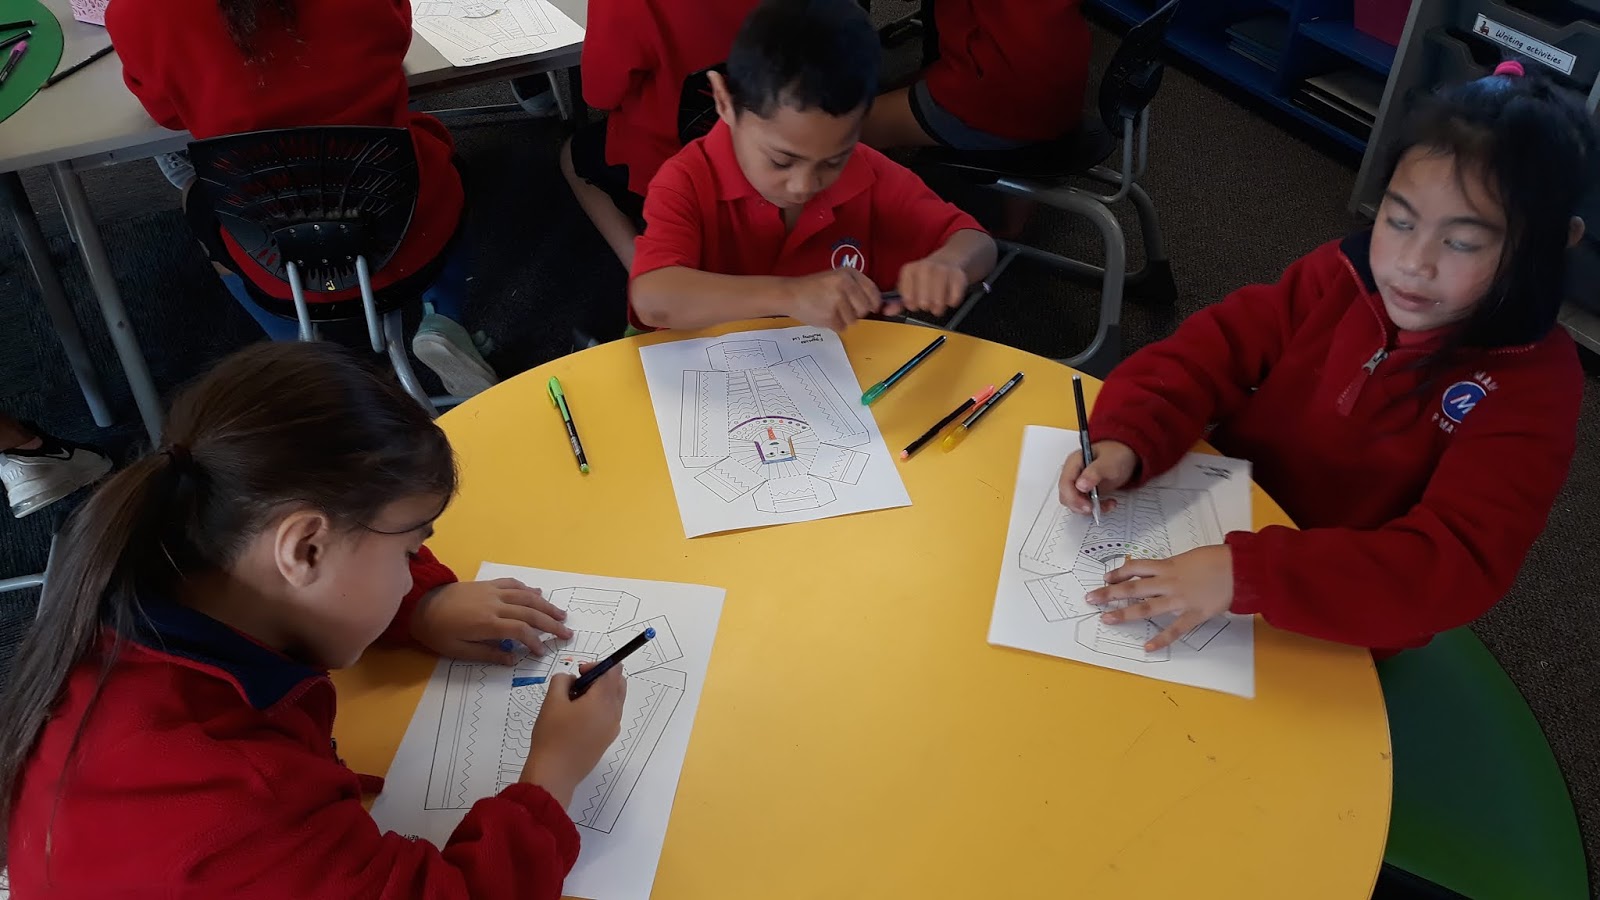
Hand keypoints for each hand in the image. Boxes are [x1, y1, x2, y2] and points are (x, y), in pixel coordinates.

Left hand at [410, 578, 573, 663]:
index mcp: (487, 623)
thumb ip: (488, 654)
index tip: (542, 651)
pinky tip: (537, 594)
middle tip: (566, 633)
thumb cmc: (438, 633)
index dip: (535, 641)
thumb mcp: (459, 651)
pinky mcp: (487, 584)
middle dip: (551, 623)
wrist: (420, 605)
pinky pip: (512, 584)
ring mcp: (492, 591)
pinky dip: (527, 589)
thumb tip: (513, 658)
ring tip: (561, 614)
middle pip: (530, 612)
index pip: (521, 631)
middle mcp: (494, 604)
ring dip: (546, 604)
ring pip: (526, 596)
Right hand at [521, 662, 626, 805]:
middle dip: (600, 678)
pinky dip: (598, 709)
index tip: (578, 673)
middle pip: (618, 684)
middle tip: (576, 686)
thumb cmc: (552, 735)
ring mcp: (612, 728)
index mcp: (604, 700)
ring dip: (598, 694)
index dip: (597, 665)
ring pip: (614, 701)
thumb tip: (572, 680)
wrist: (554, 774)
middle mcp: (614, 713)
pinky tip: (576, 719)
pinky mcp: (606, 740)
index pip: (614, 671)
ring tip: (573, 703)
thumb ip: (562, 680)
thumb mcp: (552, 700)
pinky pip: (609, 716)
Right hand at [784, 267, 881, 330]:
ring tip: (830, 309)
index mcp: (848, 273)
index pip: (873, 291)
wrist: (790, 293)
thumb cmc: (815, 287)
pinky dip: (834, 325)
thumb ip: (856, 288)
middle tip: (842, 308)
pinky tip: (824, 315)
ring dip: (844, 320)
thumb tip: (878, 306)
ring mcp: (837, 300)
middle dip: (856, 312)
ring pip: (854, 320)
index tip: (872, 307)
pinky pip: (842, 327)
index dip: (874, 303)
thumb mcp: (837, 278)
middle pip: (865, 309)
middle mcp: (845, 284)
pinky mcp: (830, 315)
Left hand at [894, 257, 967, 316]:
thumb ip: (897, 301)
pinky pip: (954, 298)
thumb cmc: (926, 278)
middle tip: (928, 303)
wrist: (950, 260)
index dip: (911, 303)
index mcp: (909, 270)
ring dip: (939, 306)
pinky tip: (949, 297)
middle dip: (926, 306)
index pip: (907, 298)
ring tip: (938, 304)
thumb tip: (887, 311)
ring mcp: (942, 270)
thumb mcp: (909, 287)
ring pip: (938, 300)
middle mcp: (924, 268)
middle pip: (923, 301)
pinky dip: (952, 302)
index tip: (914, 302)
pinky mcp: (958, 276)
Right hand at [1057, 440, 1139, 514]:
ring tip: (1107, 504)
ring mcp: (1078, 483)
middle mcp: (1073, 474)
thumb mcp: (1108, 462)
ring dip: (1089, 508)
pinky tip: (1108, 504)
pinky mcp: (1085, 491)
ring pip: (1074, 503)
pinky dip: (1096, 508)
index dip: (1073, 498)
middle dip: (1080, 506)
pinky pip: (1084, 504)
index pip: (1065, 484)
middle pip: (1066, 496)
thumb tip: (1080, 485)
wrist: (1127, 454)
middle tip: (1095, 508)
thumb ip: (1094, 472)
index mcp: (1073, 463)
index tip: (1087, 506)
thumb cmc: (1116, 454)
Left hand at [1086, 546, 1234, 651]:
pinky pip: (1174, 630)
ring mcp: (1180, 600)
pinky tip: (1147, 648)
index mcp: (1168, 566)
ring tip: (1107, 619)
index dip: (1118, 573)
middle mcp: (1169, 582)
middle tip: (1091, 598)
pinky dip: (1161, 640)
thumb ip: (1170, 566)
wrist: (1240, 569)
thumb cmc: (1217, 559)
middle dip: (1109, 593)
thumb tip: (1154, 571)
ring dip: (1124, 614)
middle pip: (1133, 588)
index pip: (1136, 568)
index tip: (1105, 578)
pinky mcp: (1193, 614)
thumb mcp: (1188, 557)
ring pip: (1146, 607)